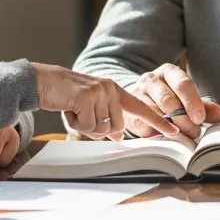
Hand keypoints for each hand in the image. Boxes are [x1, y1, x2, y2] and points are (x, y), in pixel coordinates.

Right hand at [33, 63, 179, 139]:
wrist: (44, 82)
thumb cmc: (66, 97)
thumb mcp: (90, 108)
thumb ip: (106, 120)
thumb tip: (117, 137)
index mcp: (114, 90)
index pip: (141, 108)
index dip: (158, 122)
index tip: (175, 132)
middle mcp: (110, 88)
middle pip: (117, 127)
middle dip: (99, 130)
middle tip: (82, 117)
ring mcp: (99, 91)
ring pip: (102, 129)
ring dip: (86, 126)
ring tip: (74, 111)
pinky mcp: (87, 96)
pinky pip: (89, 126)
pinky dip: (76, 123)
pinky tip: (69, 109)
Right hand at [126, 63, 219, 138]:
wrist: (138, 100)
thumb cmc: (169, 98)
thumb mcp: (187, 98)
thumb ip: (203, 106)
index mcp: (169, 71)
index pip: (183, 83)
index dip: (193, 102)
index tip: (200, 119)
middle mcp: (151, 79)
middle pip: (168, 99)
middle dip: (183, 119)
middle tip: (194, 132)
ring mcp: (137, 94)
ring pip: (155, 113)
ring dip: (171, 128)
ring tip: (183, 136)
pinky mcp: (129, 111)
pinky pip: (144, 124)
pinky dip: (157, 133)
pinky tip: (166, 138)